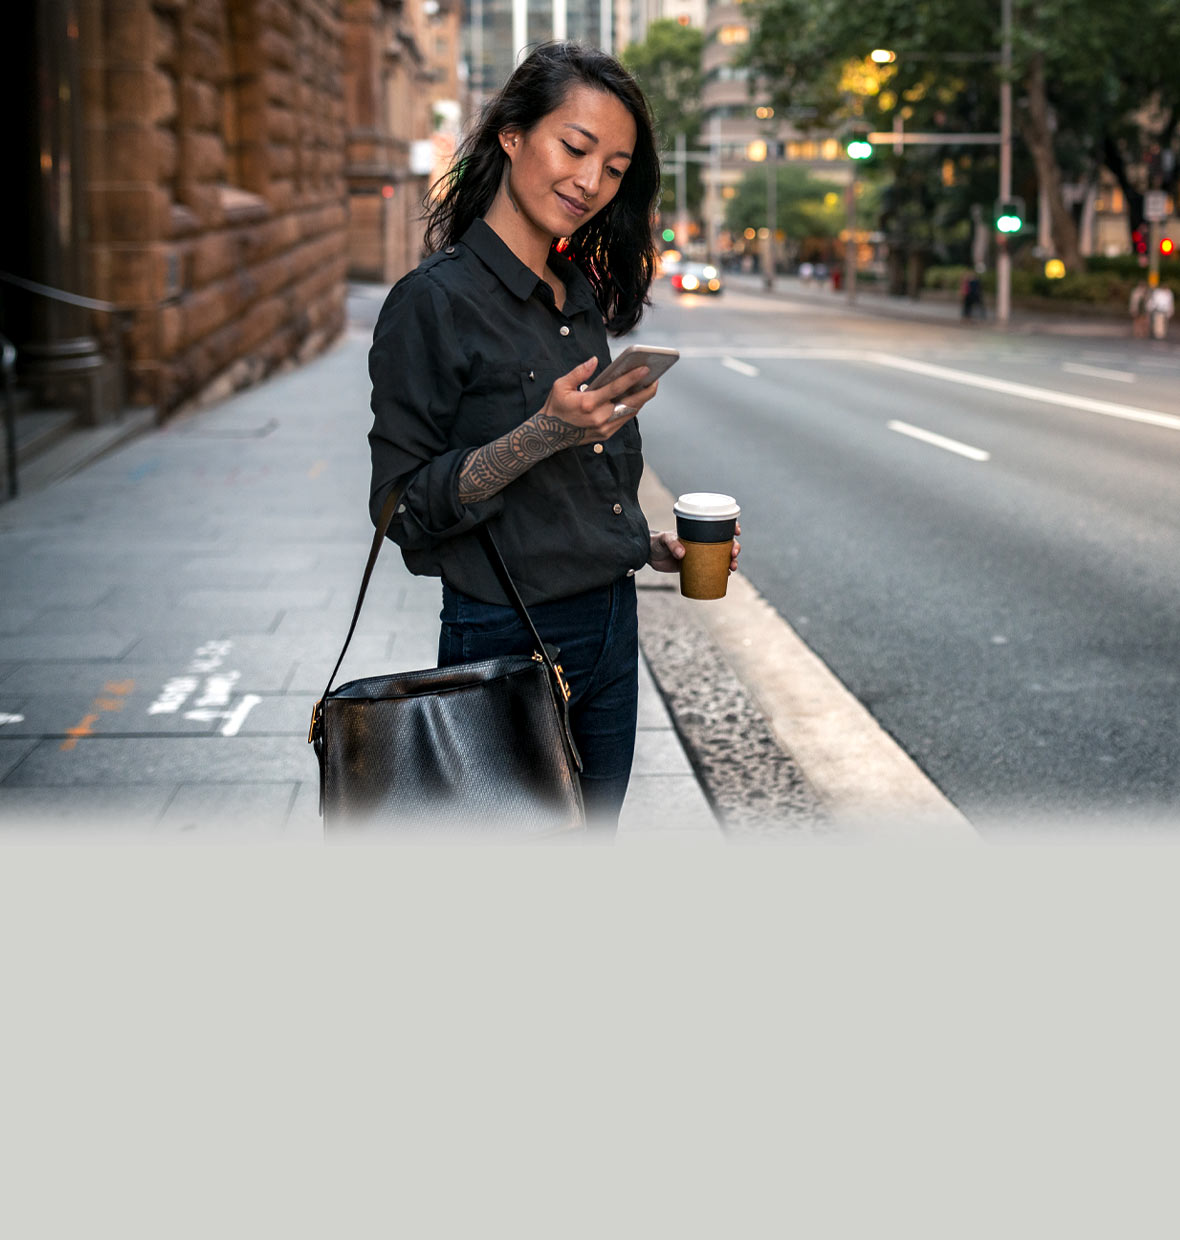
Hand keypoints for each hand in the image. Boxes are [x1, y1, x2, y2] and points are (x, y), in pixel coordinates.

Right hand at [535, 357, 659, 446]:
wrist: (548, 435)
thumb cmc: (555, 408)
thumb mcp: (561, 386)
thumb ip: (579, 372)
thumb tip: (594, 360)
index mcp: (588, 403)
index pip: (615, 389)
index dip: (632, 378)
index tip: (645, 369)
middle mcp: (599, 418)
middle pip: (630, 404)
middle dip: (646, 391)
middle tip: (656, 380)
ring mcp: (603, 428)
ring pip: (629, 413)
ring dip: (641, 400)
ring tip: (649, 386)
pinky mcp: (605, 434)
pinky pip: (623, 420)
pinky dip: (631, 409)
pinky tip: (636, 399)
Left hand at [649, 523, 741, 573]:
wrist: (650, 555)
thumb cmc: (657, 542)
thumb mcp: (665, 540)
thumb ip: (673, 544)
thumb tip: (682, 554)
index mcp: (699, 532)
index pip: (718, 526)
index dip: (731, 527)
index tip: (736, 531)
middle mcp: (703, 542)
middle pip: (725, 543)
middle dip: (734, 548)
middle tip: (733, 555)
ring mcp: (700, 555)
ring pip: (721, 557)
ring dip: (731, 562)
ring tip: (732, 568)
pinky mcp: (695, 567)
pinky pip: (712, 569)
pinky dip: (721, 573)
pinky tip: (726, 576)